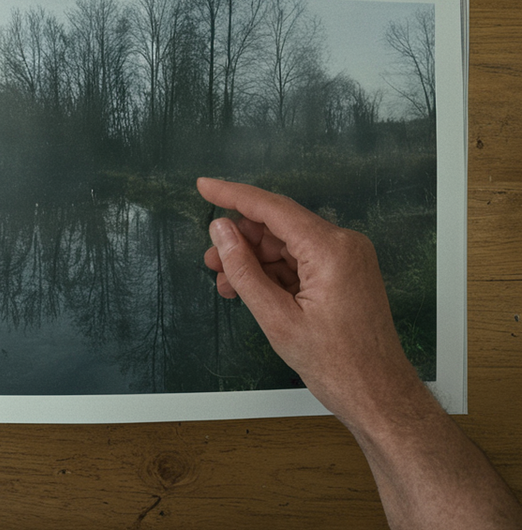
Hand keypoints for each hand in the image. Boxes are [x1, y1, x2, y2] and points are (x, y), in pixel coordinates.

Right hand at [198, 177, 521, 528]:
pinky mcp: (344, 274)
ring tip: (225, 283)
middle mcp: (342, 244)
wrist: (377, 394)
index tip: (203, 186)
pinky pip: (300, 261)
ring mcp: (346, 258)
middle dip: (241, 240)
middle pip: (279, 226)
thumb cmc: (333, 362)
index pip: (273, 209)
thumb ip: (244, 270)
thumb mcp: (276, 317)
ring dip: (254, 260)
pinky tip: (248, 289)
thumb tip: (221, 231)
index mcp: (330, 249)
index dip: (234, 196)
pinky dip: (272, 272)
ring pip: (287, 245)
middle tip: (210, 260)